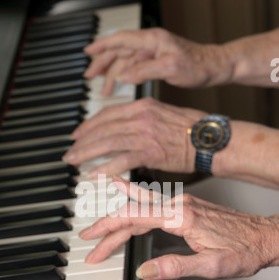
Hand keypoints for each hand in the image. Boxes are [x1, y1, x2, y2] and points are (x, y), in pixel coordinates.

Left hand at [63, 98, 205, 176]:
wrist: (209, 139)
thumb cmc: (191, 129)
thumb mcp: (163, 113)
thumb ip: (142, 117)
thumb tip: (125, 126)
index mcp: (143, 106)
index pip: (107, 114)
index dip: (89, 125)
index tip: (78, 134)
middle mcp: (141, 117)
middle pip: (103, 128)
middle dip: (82, 141)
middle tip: (70, 152)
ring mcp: (145, 134)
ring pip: (107, 142)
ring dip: (87, 153)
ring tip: (74, 162)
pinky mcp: (151, 153)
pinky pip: (122, 159)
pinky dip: (106, 167)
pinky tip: (95, 174)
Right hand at [80, 178, 277, 279]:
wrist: (266, 236)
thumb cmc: (244, 250)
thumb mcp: (211, 266)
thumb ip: (175, 266)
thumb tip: (144, 269)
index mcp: (182, 218)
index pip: (134, 218)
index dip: (109, 229)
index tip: (92, 239)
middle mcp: (179, 205)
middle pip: (132, 212)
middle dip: (107, 227)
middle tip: (89, 241)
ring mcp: (182, 202)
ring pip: (140, 206)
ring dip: (117, 217)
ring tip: (98, 226)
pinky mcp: (185, 205)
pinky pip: (152, 202)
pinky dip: (133, 200)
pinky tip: (125, 193)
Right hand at [84, 28, 226, 94]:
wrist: (215, 68)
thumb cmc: (199, 66)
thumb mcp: (171, 69)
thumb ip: (145, 70)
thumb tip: (124, 75)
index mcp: (152, 40)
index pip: (120, 39)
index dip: (102, 45)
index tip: (88, 51)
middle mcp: (151, 44)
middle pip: (119, 50)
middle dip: (103, 62)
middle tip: (89, 75)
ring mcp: (153, 52)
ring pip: (126, 60)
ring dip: (113, 73)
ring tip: (104, 88)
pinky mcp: (158, 61)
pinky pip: (135, 67)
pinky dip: (125, 76)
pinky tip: (120, 84)